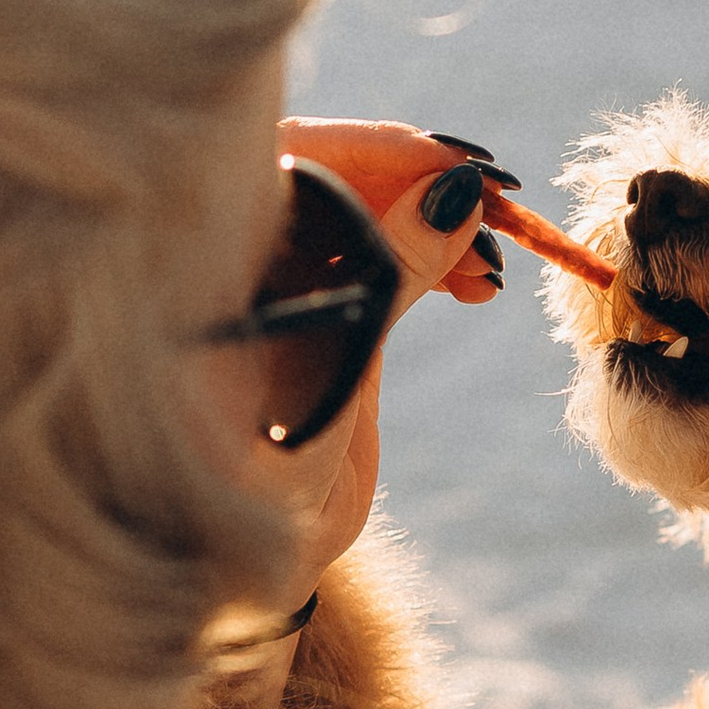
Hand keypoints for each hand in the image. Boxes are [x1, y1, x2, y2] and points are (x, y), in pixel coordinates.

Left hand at [275, 119, 499, 578]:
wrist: (247, 558)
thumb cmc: (260, 480)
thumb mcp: (333, 379)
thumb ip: (393, 277)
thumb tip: (456, 194)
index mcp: (209, 257)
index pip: (294, 158)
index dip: (378, 151)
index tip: (454, 165)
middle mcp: (239, 250)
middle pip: (339, 176)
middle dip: (422, 186)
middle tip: (499, 212)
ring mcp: (280, 275)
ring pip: (369, 213)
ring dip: (438, 224)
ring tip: (494, 268)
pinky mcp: (318, 306)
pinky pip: (379, 253)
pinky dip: (432, 257)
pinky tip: (478, 280)